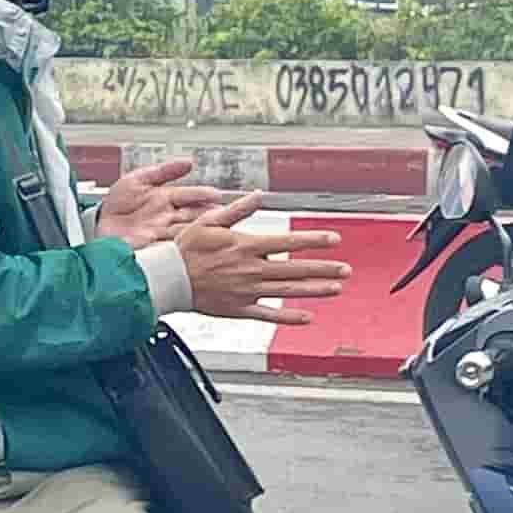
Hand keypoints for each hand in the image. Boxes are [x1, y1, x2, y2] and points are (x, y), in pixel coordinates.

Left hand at [95, 155, 227, 252]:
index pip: (190, 196)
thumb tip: (188, 162)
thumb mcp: (137, 180)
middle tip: (226, 214)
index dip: (203, 195)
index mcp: (166, 200)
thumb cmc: (117, 204)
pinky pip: (171, 245)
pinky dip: (182, 245)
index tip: (218, 195)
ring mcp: (161, 233)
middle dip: (209, 215)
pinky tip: (191, 245)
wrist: (97, 225)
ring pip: (185, 231)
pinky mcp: (153, 247)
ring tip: (214, 231)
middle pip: (193, 215)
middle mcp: (167, 217)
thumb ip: (162, 171)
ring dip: (199, 231)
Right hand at [175, 195, 351, 325]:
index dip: (314, 240)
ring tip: (336, 289)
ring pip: (288, 291)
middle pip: (295, 268)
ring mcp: (247, 291)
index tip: (334, 239)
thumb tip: (258, 195)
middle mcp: (251, 269)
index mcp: (246, 245)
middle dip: (324, 268)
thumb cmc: (185, 249)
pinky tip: (306, 317)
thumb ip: (237, 210)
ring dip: (315, 290)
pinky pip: (268, 315)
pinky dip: (289, 317)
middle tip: (345, 269)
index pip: (288, 242)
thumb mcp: (209, 221)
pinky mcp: (239, 308)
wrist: (167, 278)